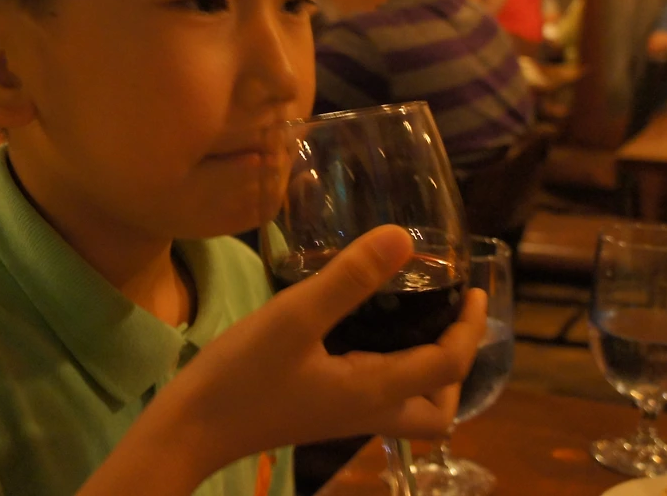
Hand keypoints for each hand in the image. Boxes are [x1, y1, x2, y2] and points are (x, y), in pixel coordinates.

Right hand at [162, 226, 487, 471]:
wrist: (190, 428)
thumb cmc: (242, 376)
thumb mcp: (295, 317)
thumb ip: (349, 279)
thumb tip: (404, 238)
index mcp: (375, 390)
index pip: (448, 365)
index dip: (470, 327)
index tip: (475, 288)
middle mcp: (367, 411)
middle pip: (437, 409)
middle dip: (455, 368)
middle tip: (449, 319)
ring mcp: (341, 416)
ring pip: (407, 408)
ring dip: (425, 374)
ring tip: (414, 322)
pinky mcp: (318, 411)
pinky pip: (374, 397)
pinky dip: (389, 369)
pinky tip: (360, 332)